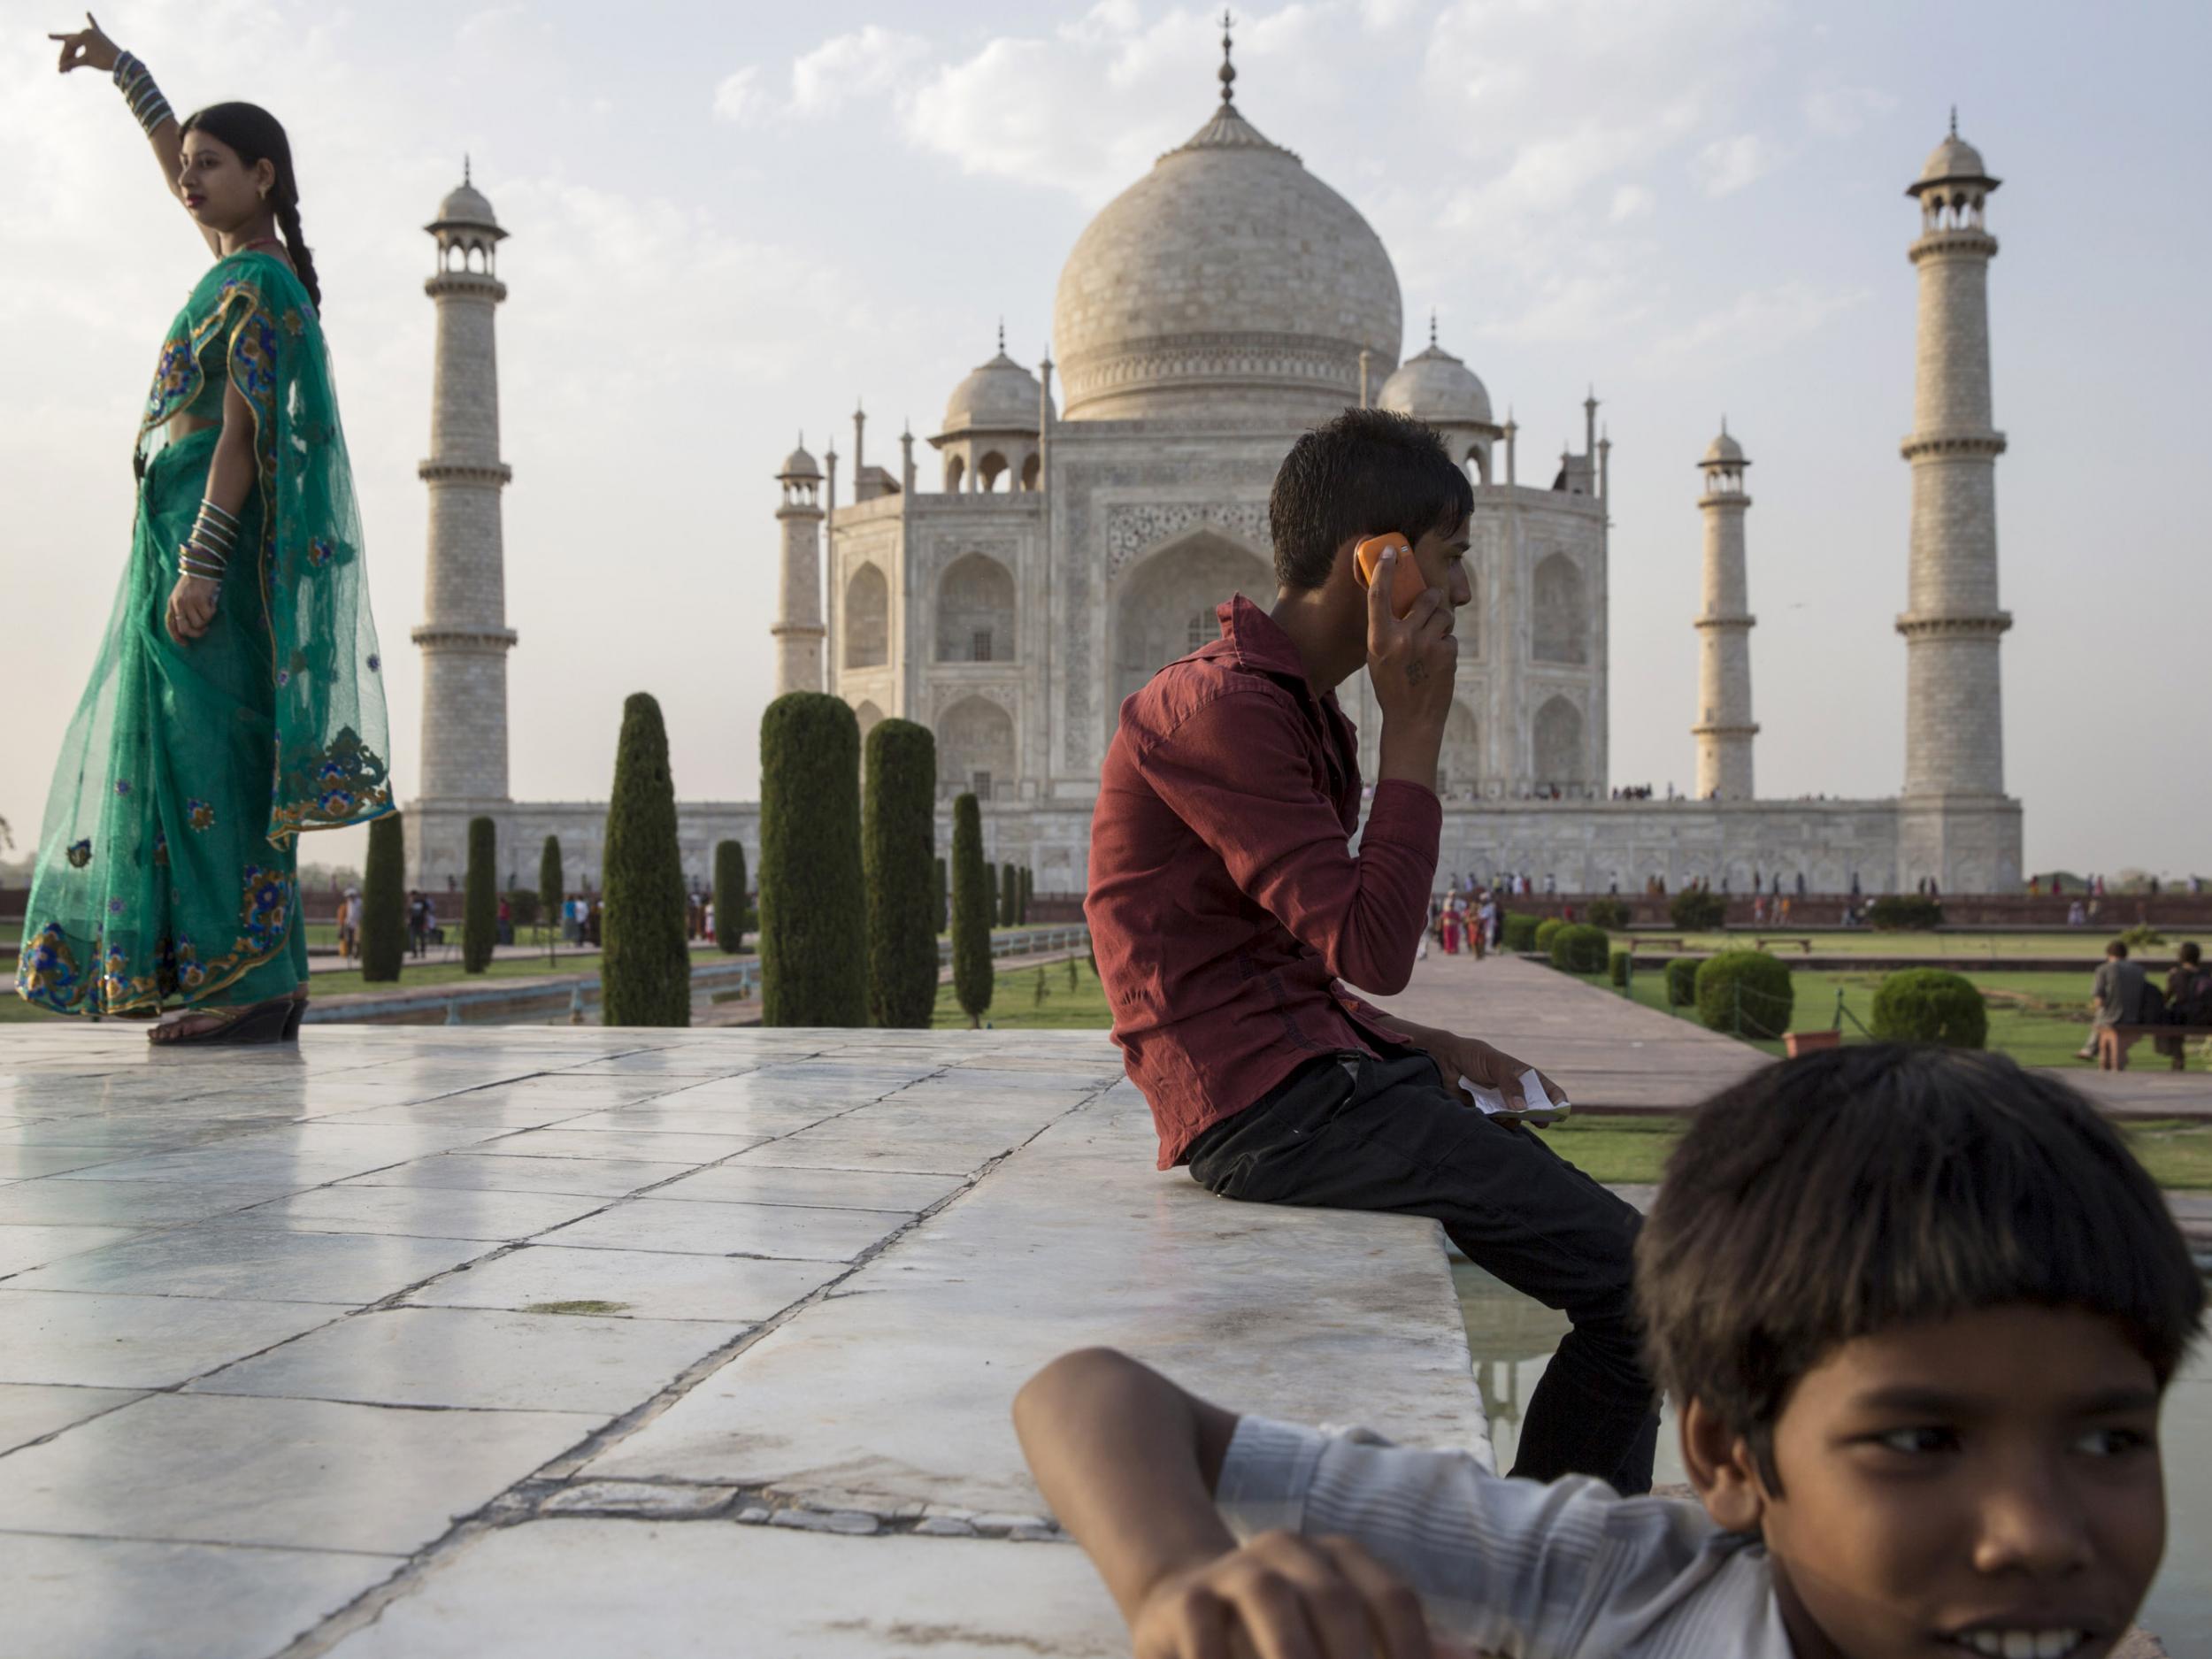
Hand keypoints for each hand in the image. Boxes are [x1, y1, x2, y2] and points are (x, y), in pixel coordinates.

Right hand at [50, 12, 118, 74]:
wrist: (122, 62)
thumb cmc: (104, 61)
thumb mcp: (86, 61)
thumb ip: (72, 63)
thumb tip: (59, 69)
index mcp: (84, 35)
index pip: (69, 45)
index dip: (64, 56)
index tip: (61, 66)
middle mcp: (88, 31)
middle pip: (73, 43)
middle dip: (66, 54)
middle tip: (59, 63)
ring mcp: (95, 33)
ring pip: (79, 40)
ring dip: (73, 50)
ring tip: (60, 47)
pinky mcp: (101, 36)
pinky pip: (95, 26)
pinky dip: (92, 20)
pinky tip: (88, 13)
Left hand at [166, 573, 218, 644]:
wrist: (202, 566)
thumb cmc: (196, 581)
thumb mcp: (184, 594)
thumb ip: (183, 608)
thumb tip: (192, 626)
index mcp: (172, 603)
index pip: (170, 624)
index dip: (176, 636)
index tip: (185, 644)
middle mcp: (177, 604)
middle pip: (185, 628)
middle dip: (196, 633)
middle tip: (205, 630)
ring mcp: (188, 602)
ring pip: (199, 624)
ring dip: (207, 619)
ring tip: (209, 608)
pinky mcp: (199, 600)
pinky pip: (208, 615)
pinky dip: (213, 611)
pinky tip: (212, 601)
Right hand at [1131, 1531, 1464, 1658]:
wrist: (1178, 1600)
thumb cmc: (1281, 1632)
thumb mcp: (1341, 1633)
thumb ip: (1402, 1645)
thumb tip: (1476, 1657)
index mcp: (1337, 1556)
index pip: (1392, 1597)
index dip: (1413, 1650)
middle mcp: (1288, 1550)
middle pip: (1336, 1601)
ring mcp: (1234, 1571)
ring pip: (1273, 1601)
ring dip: (1294, 1655)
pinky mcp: (1184, 1601)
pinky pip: (1209, 1635)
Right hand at [1365, 547, 1455, 732]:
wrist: (1411, 720)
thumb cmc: (1392, 686)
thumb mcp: (1379, 657)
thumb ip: (1388, 629)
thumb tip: (1404, 600)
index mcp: (1378, 639)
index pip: (1379, 595)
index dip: (1384, 570)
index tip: (1390, 551)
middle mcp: (1402, 639)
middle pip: (1426, 598)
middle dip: (1432, 600)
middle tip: (1429, 609)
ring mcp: (1427, 646)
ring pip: (1444, 616)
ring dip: (1441, 625)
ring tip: (1432, 645)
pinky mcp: (1447, 654)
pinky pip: (1451, 638)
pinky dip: (1446, 647)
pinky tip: (1437, 665)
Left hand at [1420, 1030, 1562, 1116]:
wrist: (1446, 1061)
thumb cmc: (1474, 1056)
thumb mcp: (1495, 1065)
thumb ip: (1510, 1084)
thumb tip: (1523, 1108)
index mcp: (1525, 1077)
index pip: (1549, 1090)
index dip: (1558, 1102)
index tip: (1561, 1112)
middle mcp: (1517, 1092)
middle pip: (1536, 1110)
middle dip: (1539, 1117)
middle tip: (1539, 1122)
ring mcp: (1503, 1104)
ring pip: (1518, 1121)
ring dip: (1514, 1121)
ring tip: (1504, 1115)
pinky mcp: (1488, 1113)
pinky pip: (1499, 1125)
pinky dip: (1498, 1125)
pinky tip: (1491, 1116)